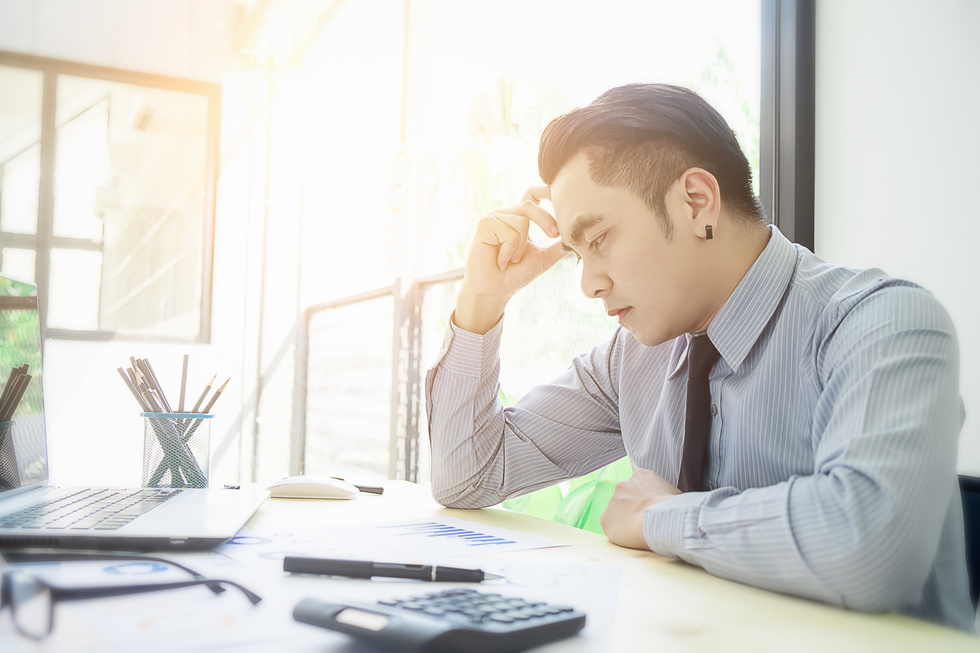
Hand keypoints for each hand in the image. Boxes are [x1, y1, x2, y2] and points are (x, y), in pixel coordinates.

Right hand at [454, 186, 568, 333]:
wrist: (495, 291)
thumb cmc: (515, 274)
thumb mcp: (544, 258)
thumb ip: (558, 246)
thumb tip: (580, 240)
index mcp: (519, 218)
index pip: (532, 195)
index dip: (545, 190)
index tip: (561, 195)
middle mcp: (506, 215)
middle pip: (531, 205)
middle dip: (547, 221)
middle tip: (554, 236)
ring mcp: (493, 218)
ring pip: (522, 221)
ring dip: (521, 248)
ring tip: (512, 260)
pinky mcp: (484, 225)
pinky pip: (509, 232)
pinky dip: (510, 251)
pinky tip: (501, 261)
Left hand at [600, 468, 680, 549]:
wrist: (661, 521)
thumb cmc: (672, 509)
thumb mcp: (673, 493)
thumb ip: (662, 493)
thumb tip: (666, 503)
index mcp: (641, 476)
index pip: (638, 484)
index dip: (644, 498)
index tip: (649, 507)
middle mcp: (623, 485)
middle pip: (625, 497)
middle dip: (633, 508)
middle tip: (644, 519)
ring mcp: (612, 502)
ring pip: (617, 512)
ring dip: (625, 519)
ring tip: (640, 529)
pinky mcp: (606, 519)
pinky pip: (610, 526)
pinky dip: (619, 532)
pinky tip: (631, 535)